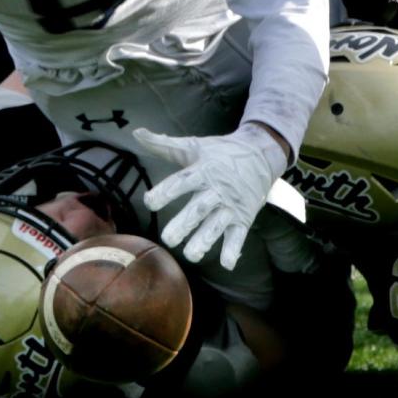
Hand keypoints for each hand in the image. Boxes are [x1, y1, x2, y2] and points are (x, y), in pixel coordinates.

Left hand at [134, 125, 288, 269]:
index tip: (149, 201)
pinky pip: (239, 235)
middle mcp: (216, 190)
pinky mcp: (243, 217)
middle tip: (168, 238)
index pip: (181, 183)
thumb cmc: (221, 152)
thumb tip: (137, 133)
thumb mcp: (193, 146)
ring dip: (205, 240)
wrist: (261, 154)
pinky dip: (233, 249)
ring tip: (191, 254)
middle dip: (184, 224)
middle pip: (198, 209)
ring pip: (216, 225)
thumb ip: (163, 144)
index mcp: (202, 171)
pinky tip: (226, 263)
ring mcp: (231, 205)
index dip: (164, 192)